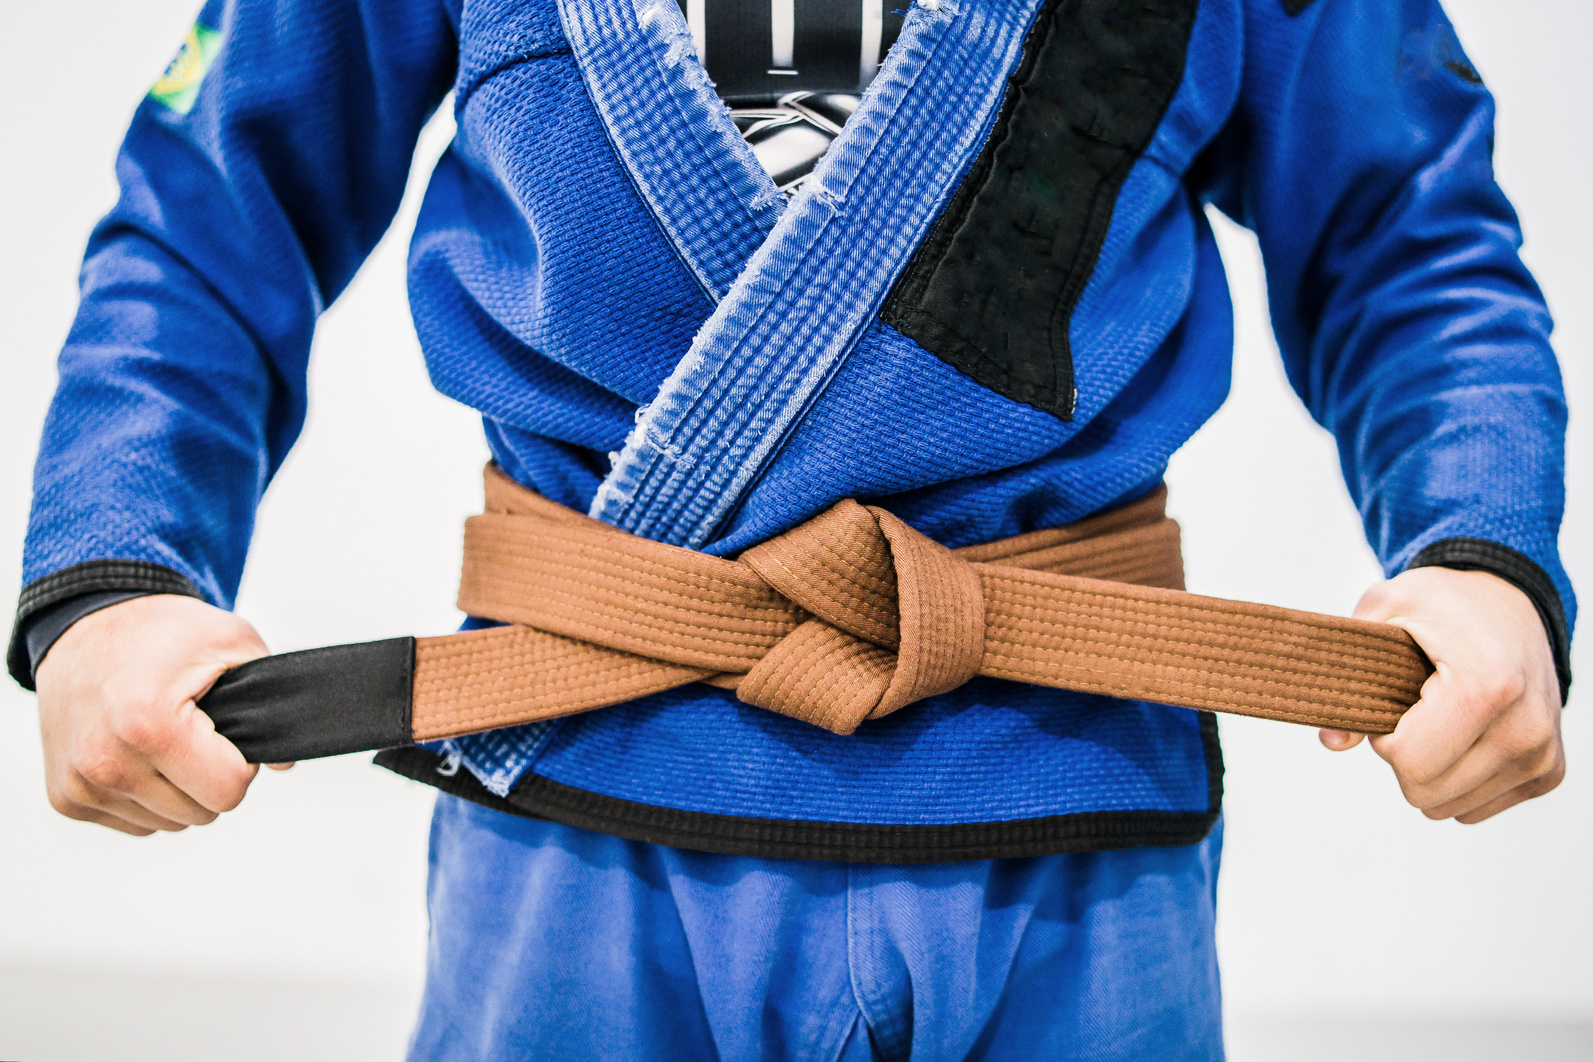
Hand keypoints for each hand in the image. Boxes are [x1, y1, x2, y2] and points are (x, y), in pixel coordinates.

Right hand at [34, 594, 278, 835]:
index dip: (241, 761)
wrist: (87, 622)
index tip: (224, 729)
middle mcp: (104, 763)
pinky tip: (138, 752)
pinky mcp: (65, 797)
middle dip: (211, 775)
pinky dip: (148, 795)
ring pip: (169, 823)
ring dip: (179, 789)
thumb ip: (272, 700)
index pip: (227, 791)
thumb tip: (284, 761)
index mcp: (147, 725)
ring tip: (164, 735)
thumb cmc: (162, 631)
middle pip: (202, 813)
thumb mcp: (233, 642)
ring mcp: (78, 785)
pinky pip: (136, 822)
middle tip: (194, 728)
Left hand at [1320, 567, 1562, 823]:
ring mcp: (1542, 754)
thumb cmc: (1443, 603)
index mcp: (1488, 686)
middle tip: (1417, 708)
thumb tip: (1332, 740)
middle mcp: (1525, 728)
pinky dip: (1457, 777)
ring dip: (1431, 768)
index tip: (1395, 699)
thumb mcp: (1385, 610)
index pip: (1410, 762)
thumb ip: (1350, 674)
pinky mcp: (1549, 772)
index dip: (1383, 735)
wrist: (1509, 601)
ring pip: (1450, 807)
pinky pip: (1476, 807)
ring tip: (1443, 717)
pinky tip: (1465, 734)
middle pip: (1427, 793)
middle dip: (1403, 755)